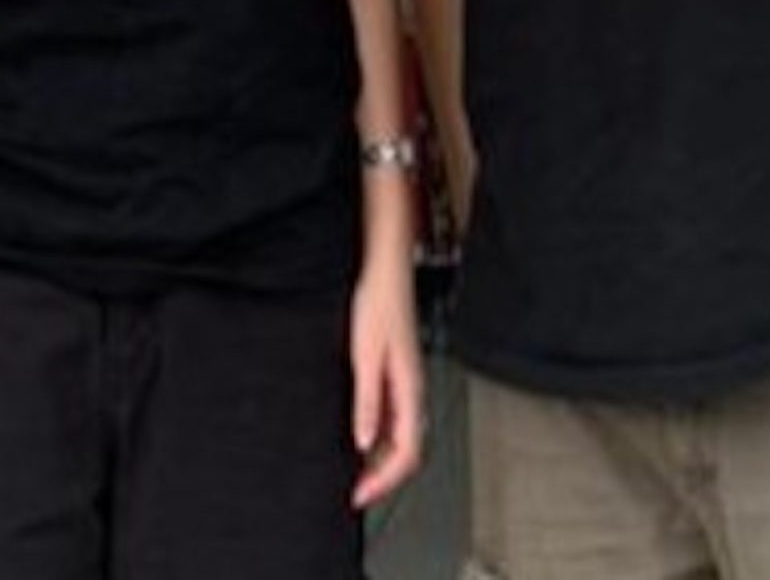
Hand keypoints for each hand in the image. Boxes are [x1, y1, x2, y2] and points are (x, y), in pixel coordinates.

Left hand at [350, 252, 424, 508]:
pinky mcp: (399, 376)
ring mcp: (408, 384)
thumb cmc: (378, 305)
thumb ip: (367, 402)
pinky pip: (397, 420)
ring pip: (403, 437)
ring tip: (356, 474)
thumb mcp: (365, 357)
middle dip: (383, 478)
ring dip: (382, 461)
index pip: (407, 452)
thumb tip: (363, 441)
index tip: (360, 495)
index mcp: (410, 390)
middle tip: (356, 493)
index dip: (384, 481)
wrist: (386, 273)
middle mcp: (414, 391)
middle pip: (409, 450)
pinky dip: (381, 440)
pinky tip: (362, 440)